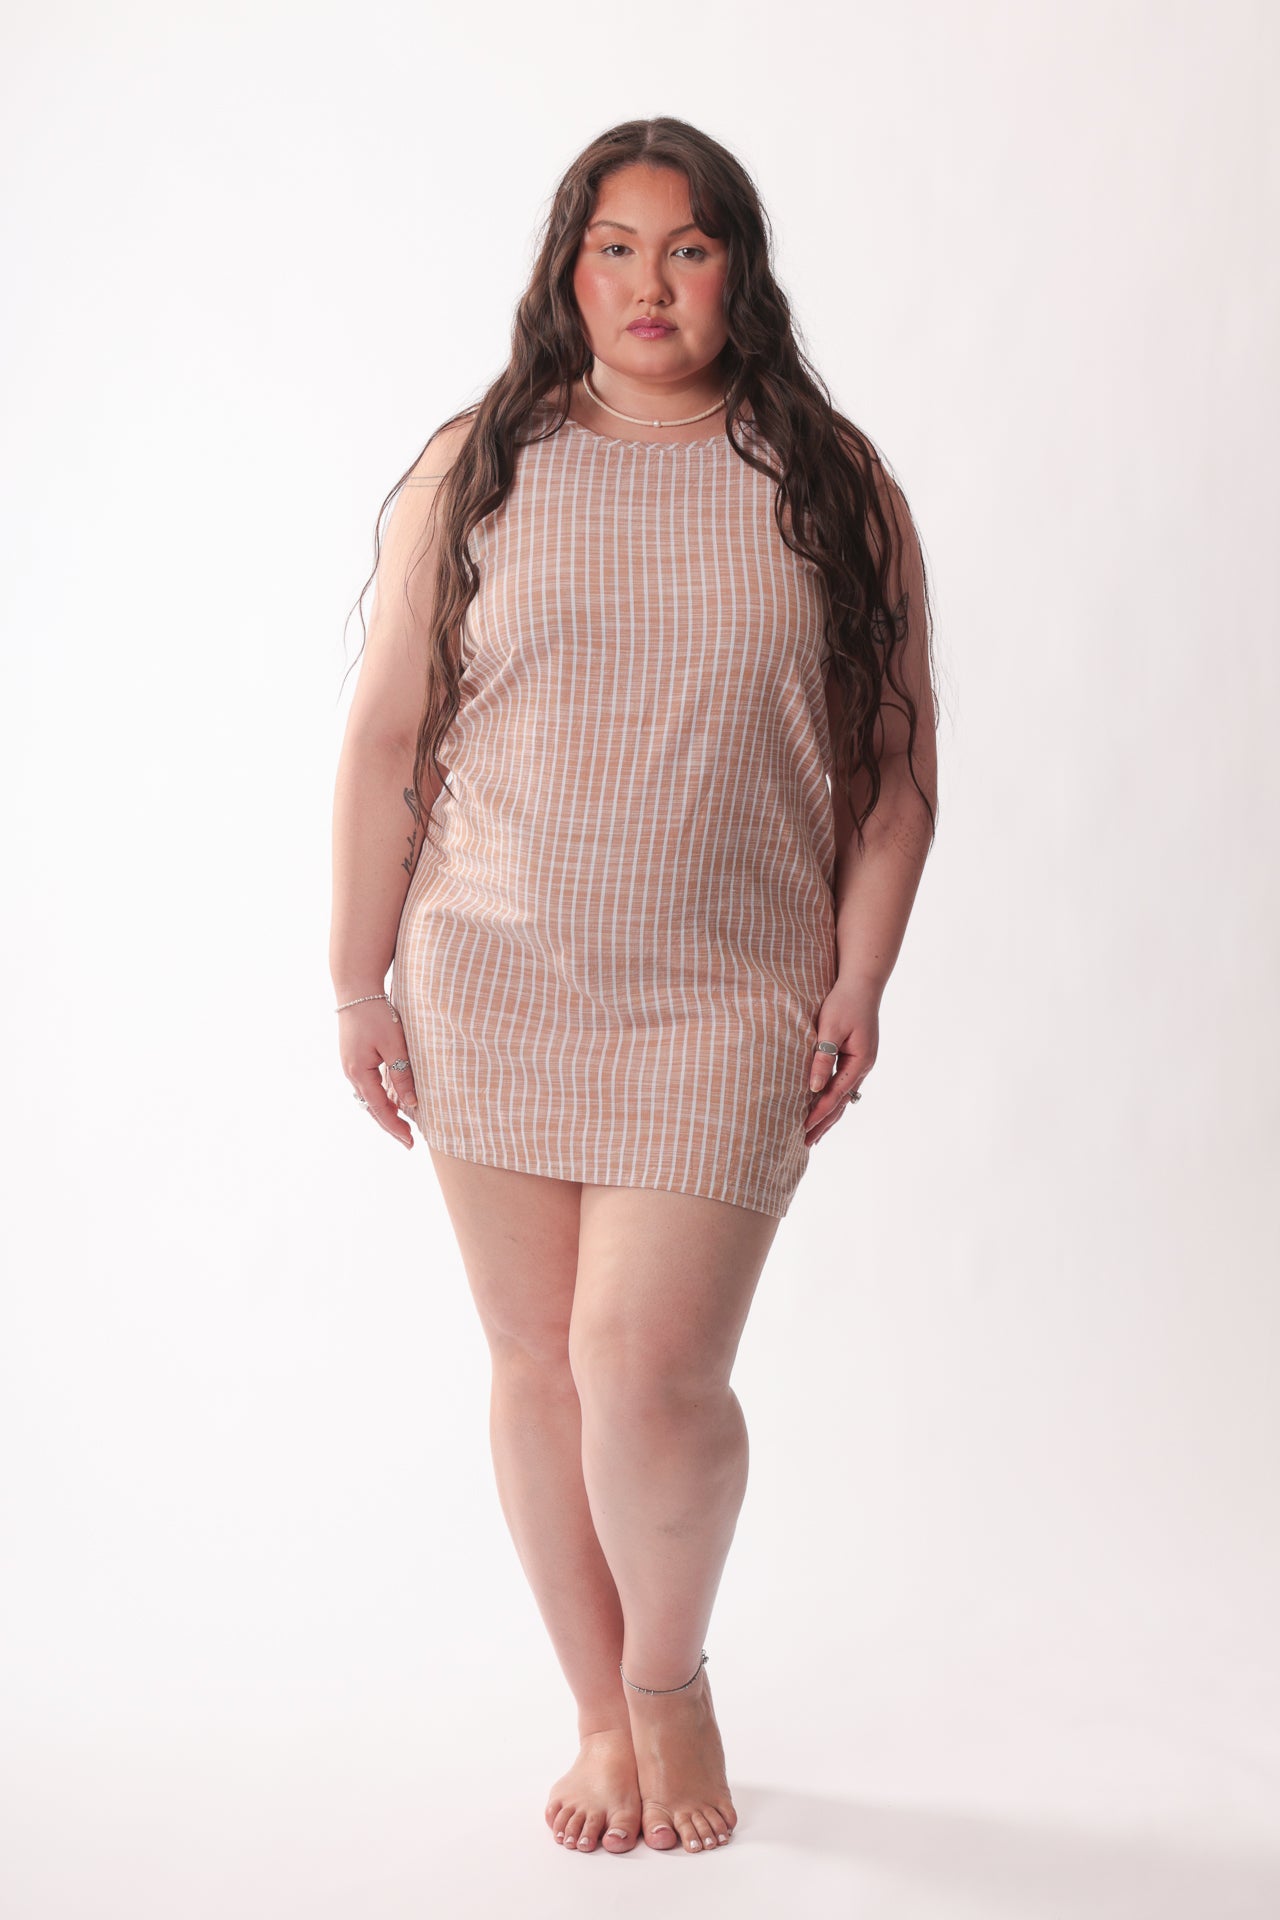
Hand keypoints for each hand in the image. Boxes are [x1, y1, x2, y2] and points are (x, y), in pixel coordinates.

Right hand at [338, 996, 418, 1148]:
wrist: (356, 991)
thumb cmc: (376, 1015)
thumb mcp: (395, 1046)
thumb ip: (403, 1075)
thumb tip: (412, 1104)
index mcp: (359, 1073)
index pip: (380, 1109)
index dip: (396, 1127)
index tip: (410, 1142)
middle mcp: (351, 1073)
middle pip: (372, 1108)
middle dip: (390, 1125)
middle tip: (408, 1141)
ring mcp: (351, 1066)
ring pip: (369, 1098)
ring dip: (385, 1112)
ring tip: (403, 1125)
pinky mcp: (354, 1059)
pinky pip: (368, 1086)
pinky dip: (380, 1098)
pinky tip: (393, 1101)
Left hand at [804, 976, 879, 1147]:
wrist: (862, 983)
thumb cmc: (844, 1002)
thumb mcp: (830, 1028)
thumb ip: (822, 1058)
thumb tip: (813, 1088)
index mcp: (860, 1061)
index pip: (835, 1095)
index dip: (818, 1113)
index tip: (802, 1129)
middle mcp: (864, 1066)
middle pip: (842, 1102)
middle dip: (824, 1123)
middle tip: (805, 1144)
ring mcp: (862, 1063)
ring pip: (844, 1096)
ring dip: (829, 1115)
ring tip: (814, 1135)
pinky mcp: (856, 1057)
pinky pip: (843, 1085)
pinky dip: (832, 1099)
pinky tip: (823, 1106)